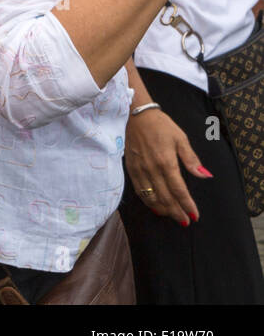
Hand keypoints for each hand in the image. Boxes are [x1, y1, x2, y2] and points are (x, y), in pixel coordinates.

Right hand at [125, 108, 209, 224]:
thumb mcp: (181, 138)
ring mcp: (139, 170)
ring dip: (162, 209)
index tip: (194, 215)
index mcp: (166, 162)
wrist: (135, 115)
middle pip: (165, 197)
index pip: (179, 190)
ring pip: (151, 196)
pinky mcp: (131, 168)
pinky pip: (139, 190)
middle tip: (185, 221)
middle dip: (176, 211)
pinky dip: (147, 201)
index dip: (187, 205)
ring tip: (171, 216)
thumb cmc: (161, 125)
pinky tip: (154, 205)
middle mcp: (152, 169)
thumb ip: (191, 159)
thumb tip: (205, 175)